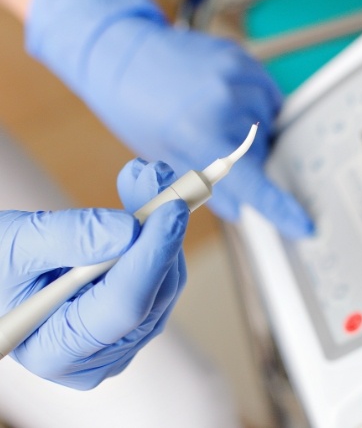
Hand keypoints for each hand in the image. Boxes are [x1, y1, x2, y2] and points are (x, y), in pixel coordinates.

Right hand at [0, 160, 187, 388]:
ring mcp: (124, 340)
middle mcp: (100, 354)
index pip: (124, 305)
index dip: (152, 255)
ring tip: (149, 183)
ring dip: (163, 228)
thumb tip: (130, 230)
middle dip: (162, 231)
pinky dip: (160, 238)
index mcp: (59, 349)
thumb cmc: (3, 268)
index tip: (171, 209)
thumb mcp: (17, 245)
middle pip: (154, 293)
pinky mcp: (137, 319)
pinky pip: (163, 278)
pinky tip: (147, 210)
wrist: (9, 280)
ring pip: (166, 283)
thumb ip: (69, 238)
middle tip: (159, 179)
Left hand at [26, 0, 312, 238]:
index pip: (250, 181)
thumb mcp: (164, 159)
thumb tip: (240, 208)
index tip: (305, 224)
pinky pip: (268, 94)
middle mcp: (223, 102)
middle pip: (262, 150)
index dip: (279, 207)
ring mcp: (236, 74)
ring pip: (268, 123)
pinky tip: (229, 103)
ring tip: (216, 119)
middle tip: (214, 145)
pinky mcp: (241, 57)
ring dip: (252, 131)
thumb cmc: (136, 111)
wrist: (123, 56)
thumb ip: (205, 188)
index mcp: (198, 134)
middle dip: (247, 159)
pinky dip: (256, 106)